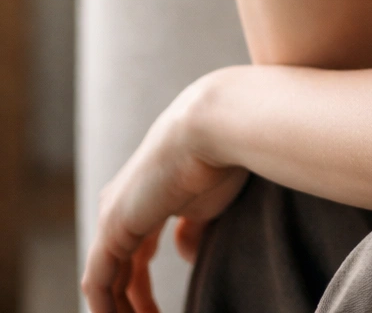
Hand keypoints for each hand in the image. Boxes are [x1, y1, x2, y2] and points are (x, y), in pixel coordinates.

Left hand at [81, 81, 246, 312]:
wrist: (213, 126)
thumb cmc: (222, 155)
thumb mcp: (208, 203)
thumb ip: (194, 228)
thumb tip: (184, 255)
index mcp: (148, 195)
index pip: (136, 250)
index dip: (143, 285)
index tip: (161, 312)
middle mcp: (124, 204)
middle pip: (121, 267)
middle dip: (133, 302)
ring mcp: (114, 215)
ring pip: (108, 280)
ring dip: (124, 310)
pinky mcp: (111, 226)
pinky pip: (100, 283)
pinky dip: (108, 309)